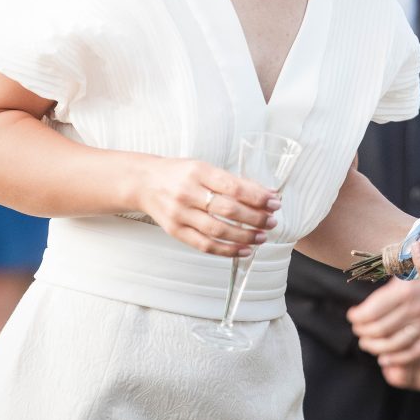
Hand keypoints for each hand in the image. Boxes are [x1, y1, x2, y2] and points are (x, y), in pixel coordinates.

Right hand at [138, 157, 280, 256]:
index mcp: (198, 172)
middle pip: (228, 210)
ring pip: (217, 230)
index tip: (275, 202)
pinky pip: (204, 245)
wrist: (144, 183)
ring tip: (261, 237)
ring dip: (244, 236)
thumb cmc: (179, 173)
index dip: (258, 197)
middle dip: (255, 218)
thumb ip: (234, 181)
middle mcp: (188, 193)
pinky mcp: (175, 231)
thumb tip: (267, 193)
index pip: (234, 187)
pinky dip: (227, 250)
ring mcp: (180, 214)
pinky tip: (244, 250)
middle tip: (271, 221)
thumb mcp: (205, 168)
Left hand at [347, 277, 419, 367]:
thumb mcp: (406, 269)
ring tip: (366, 343)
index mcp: (404, 291)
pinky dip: (395, 359)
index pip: (371, 312)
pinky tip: (384, 358)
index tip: (352, 316)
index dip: (357, 317)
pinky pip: (413, 353)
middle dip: (362, 332)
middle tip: (357, 331)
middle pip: (379, 330)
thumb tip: (364, 298)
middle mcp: (415, 309)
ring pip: (393, 344)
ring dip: (374, 347)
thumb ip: (387, 284)